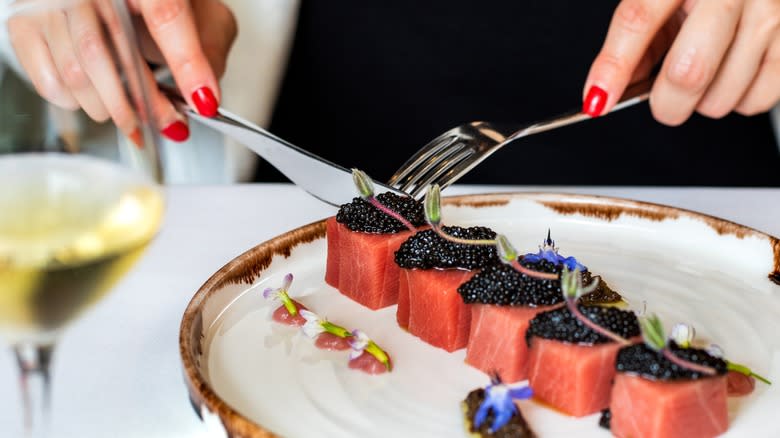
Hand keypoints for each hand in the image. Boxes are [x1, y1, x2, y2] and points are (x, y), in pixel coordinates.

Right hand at [6, 0, 236, 142]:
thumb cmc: (156, 4)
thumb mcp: (198, 16)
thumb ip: (207, 51)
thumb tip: (203, 98)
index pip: (165, 15)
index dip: (187, 64)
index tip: (203, 101)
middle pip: (112, 53)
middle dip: (145, 103)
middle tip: (168, 122)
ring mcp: (52, 3)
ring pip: (77, 73)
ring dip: (111, 109)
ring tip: (132, 113)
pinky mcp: (25, 23)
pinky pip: (50, 82)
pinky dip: (77, 103)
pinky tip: (96, 98)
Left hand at [583, 0, 779, 124]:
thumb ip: (641, 34)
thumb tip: (612, 84)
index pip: (639, 19)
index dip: (613, 65)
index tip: (596, 98)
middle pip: (688, 73)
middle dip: (664, 103)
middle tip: (661, 100)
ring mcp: (770, 17)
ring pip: (719, 98)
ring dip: (700, 102)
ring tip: (707, 70)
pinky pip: (754, 101)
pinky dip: (735, 99)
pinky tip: (733, 72)